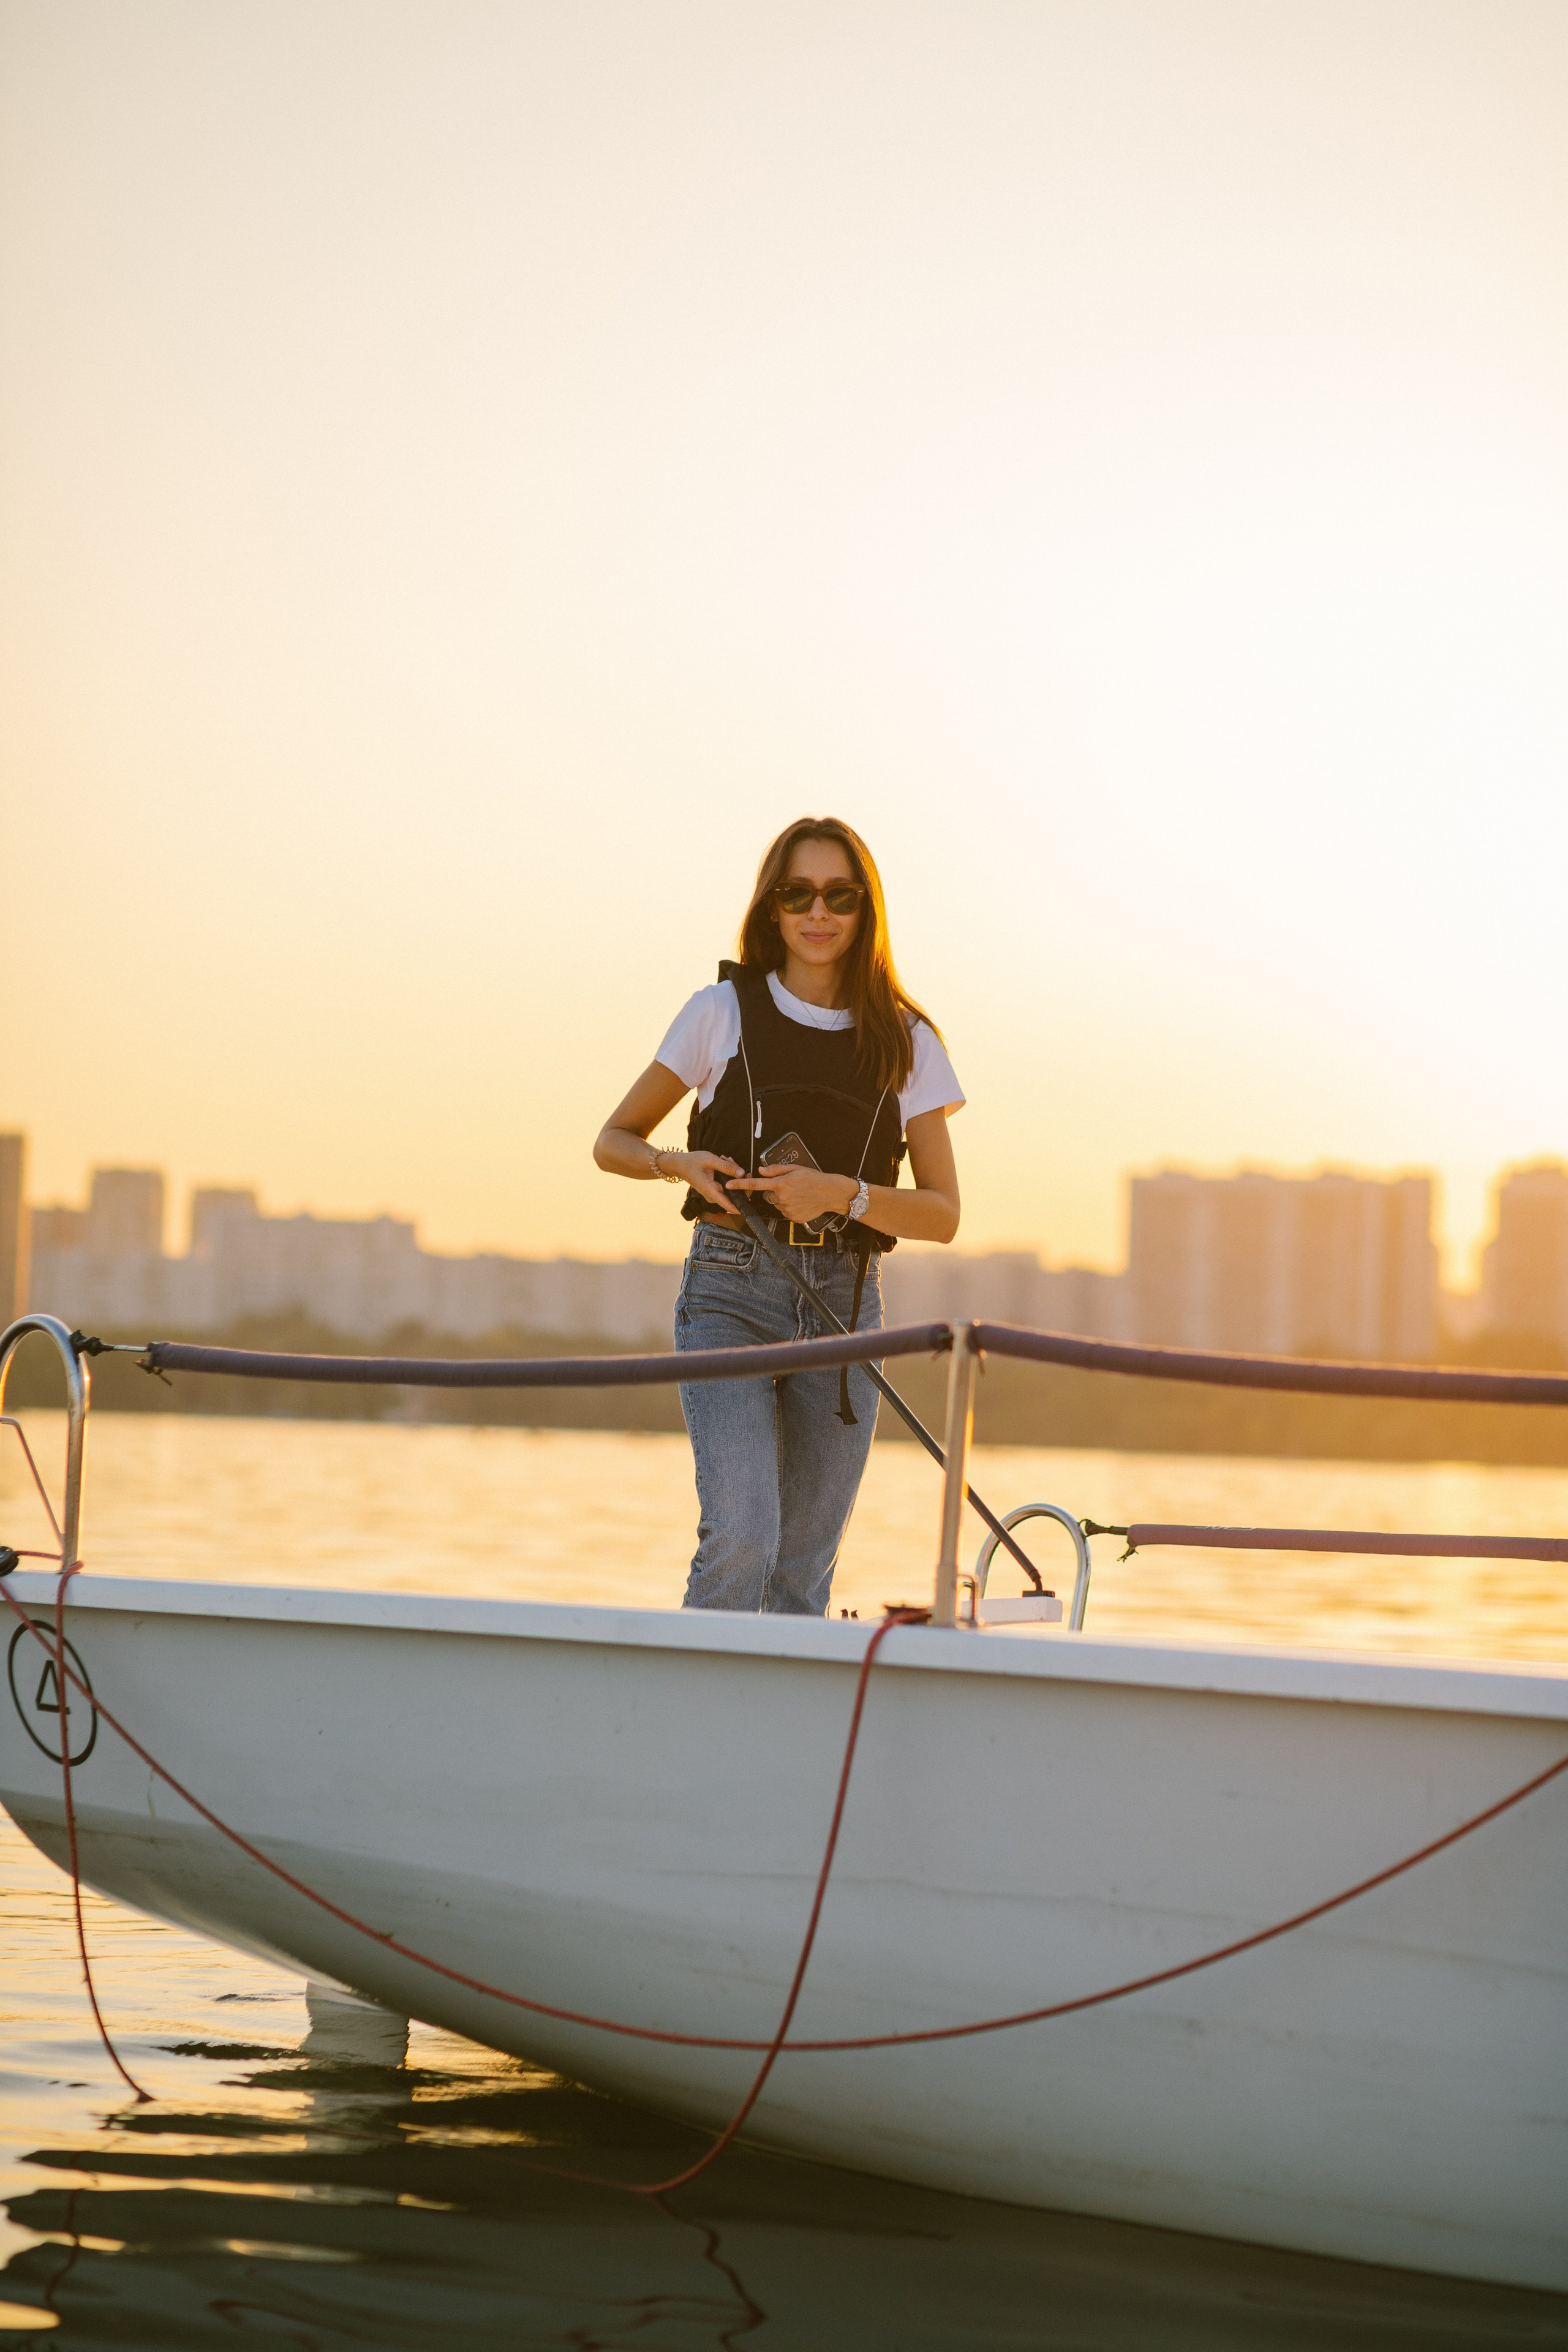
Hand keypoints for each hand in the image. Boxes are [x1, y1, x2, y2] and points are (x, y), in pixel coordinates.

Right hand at [661, 1150, 743, 1209]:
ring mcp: (714, 1193)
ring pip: (731, 1187)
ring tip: (728, 1160)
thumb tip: (742, 1173)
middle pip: (734, 1194)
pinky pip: (727, 1184)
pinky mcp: (715, 1188)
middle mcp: (713, 1195)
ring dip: (733, 1174)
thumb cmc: (693, 1162)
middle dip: (739, 1179)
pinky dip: (728, 1174)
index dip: (742, 1206)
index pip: (729, 1205)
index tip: (752, 1201)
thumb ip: (727, 1167)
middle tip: (736, 1165)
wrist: (680, 1164)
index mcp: (711, 1191)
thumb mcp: (711, 1160)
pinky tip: (725, 1163)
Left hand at [726, 1164, 855, 1223]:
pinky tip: (802, 1202)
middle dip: (777, 1191)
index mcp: (781, 1183)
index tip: (728, 1185)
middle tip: (792, 1187)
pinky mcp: (793, 1218)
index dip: (740, 1185)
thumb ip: (776, 1170)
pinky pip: (786, 1212)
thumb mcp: (796, 1168)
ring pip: (778, 1204)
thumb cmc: (815, 1178)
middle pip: (770, 1195)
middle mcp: (782, 1198)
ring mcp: (787, 1209)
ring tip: (799, 1195)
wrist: (831, 1193)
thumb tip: (761, 1171)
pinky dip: (792, 1207)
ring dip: (784, 1200)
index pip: (755, 1185)